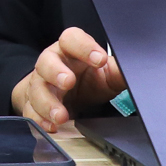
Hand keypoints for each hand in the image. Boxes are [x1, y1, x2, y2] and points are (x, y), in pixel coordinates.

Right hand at [11, 27, 125, 129]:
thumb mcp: (104, 74)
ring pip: (37, 89)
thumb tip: (135, 72)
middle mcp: (51, 64)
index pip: (72, 39)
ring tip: (61, 116)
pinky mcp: (33, 104)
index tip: (100, 59)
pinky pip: (30, 111)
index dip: (84, 46)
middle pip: (47, 61)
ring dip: (47, 102)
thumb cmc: (86, 79)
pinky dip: (39, 119)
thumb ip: (117, 72)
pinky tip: (50, 126)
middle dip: (56, 72)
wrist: (65, 94)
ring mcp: (40, 84)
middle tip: (68, 82)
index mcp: (70, 50)